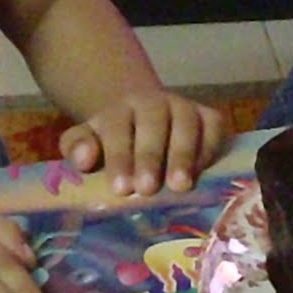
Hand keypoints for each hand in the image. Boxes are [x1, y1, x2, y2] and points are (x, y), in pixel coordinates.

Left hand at [60, 91, 229, 195]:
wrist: (138, 117)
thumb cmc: (111, 142)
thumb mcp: (86, 141)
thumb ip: (78, 148)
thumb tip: (84, 158)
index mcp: (119, 110)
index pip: (117, 129)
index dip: (119, 158)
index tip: (121, 189)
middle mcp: (154, 103)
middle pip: (154, 124)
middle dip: (151, 157)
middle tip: (148, 188)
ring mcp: (184, 107)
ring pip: (186, 124)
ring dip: (184, 155)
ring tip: (180, 186)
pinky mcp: (208, 116)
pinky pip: (213, 127)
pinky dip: (210, 147)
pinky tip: (201, 172)